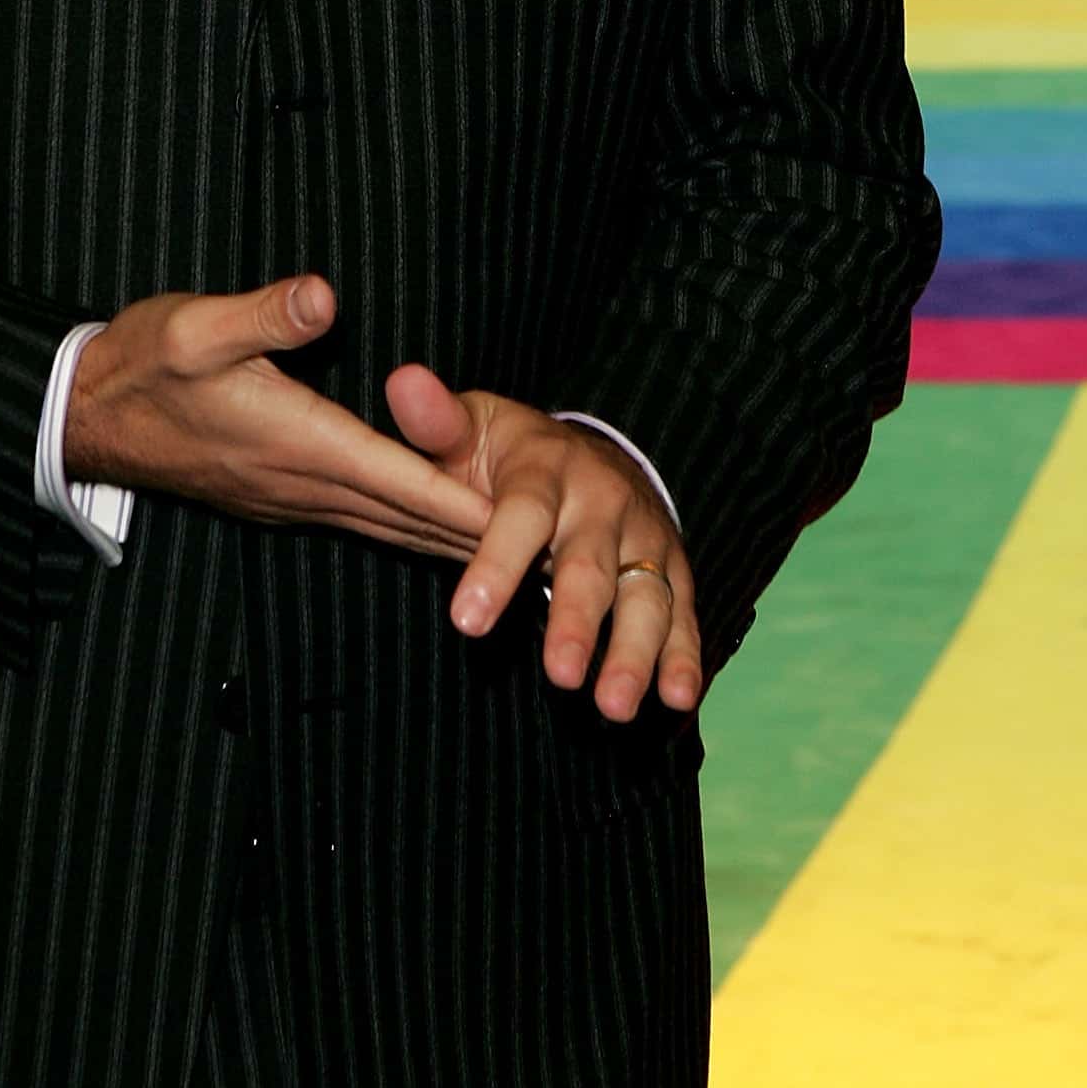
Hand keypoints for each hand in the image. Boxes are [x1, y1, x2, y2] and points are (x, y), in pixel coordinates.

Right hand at [66, 276, 492, 561]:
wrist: (85, 413)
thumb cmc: (143, 361)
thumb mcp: (197, 324)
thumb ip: (263, 314)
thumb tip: (322, 297)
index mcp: (299, 442)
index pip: (403, 479)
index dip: (467, 502)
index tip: (527, 524)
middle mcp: (303, 484)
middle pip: (410, 520)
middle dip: (480, 539)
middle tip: (550, 560)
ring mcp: (290, 499)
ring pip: (388, 529)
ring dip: (447, 542)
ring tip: (511, 554)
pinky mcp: (277, 498)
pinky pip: (361, 523)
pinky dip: (407, 532)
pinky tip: (428, 532)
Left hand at [386, 367, 701, 719]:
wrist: (588, 454)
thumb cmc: (508, 453)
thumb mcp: (470, 429)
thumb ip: (434, 422)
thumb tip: (402, 381)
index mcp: (545, 470)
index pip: (521, 516)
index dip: (497, 566)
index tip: (467, 619)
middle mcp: (602, 504)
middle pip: (589, 567)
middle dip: (576, 622)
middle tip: (559, 675)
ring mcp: (644, 540)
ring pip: (645, 598)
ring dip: (634, 654)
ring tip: (613, 706)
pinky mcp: (671, 573)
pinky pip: (682, 618)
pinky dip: (684, 659)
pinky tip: (677, 700)